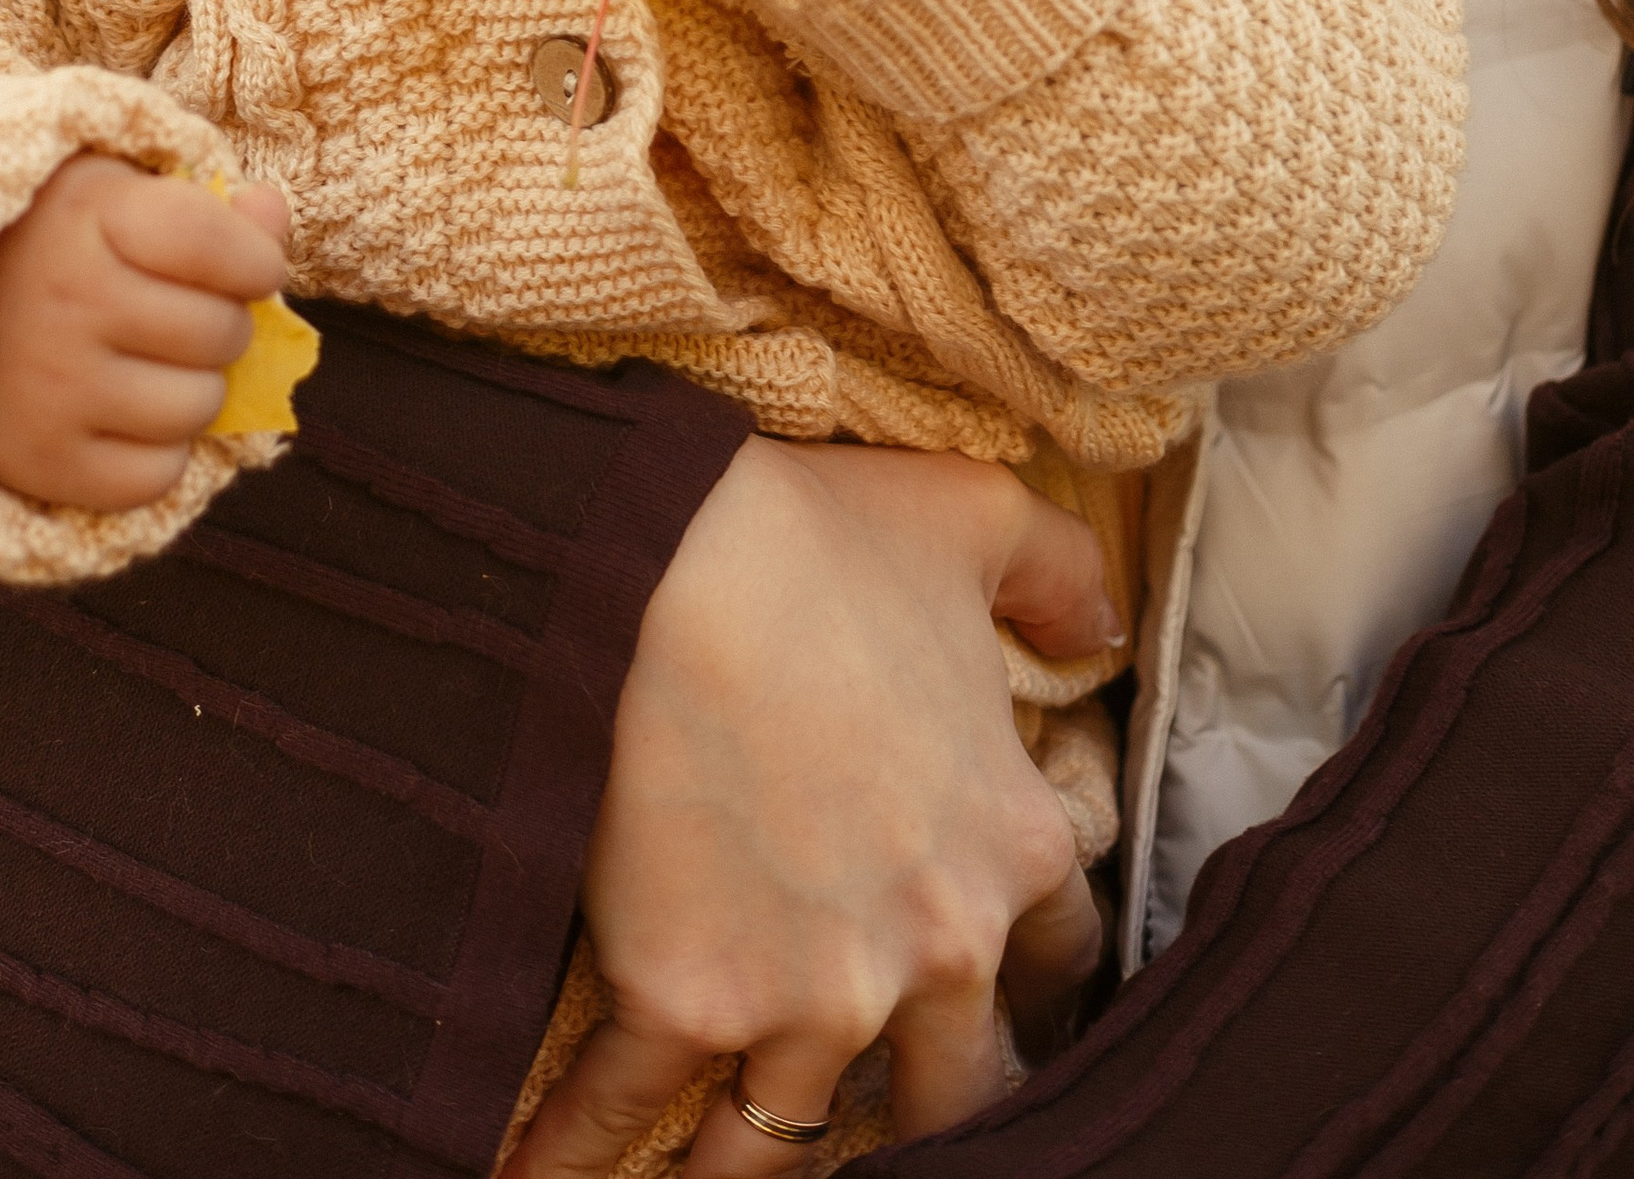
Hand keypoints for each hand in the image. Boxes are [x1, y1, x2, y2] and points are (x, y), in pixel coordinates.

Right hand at [0, 153, 291, 513]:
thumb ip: (204, 201)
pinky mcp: (36, 462)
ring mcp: (49, 386)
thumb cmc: (39, 239)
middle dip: (221, 325)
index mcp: (85, 212)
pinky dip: (155, 452)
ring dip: (192, 389)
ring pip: (199, 407)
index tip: (247, 264)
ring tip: (145, 363)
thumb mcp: (112, 190)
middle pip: (221, 331)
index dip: (255, 259)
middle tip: (174, 315)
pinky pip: (156, 476)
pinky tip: (117, 414)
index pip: (219, 244)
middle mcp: (65, 299)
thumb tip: (271, 218)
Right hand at [503, 441, 1112, 1178]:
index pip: (1060, 961)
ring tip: (716, 1171)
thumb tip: (1099, 634)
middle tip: (879, 1114)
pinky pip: (626, 1114)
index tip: (998, 1003)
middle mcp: (930, 950)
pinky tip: (534, 1175)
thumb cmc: (818, 538)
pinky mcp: (687, 1002)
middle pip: (953, 1093)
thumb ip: (1058, 576)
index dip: (1027, 980)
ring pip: (793, 1138)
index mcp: (1010, 844)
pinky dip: (573, 1154)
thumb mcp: (972, 520)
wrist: (672, 560)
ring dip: (754, 1158)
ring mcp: (809, 995)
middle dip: (918, 1108)